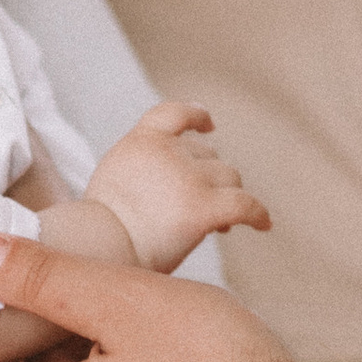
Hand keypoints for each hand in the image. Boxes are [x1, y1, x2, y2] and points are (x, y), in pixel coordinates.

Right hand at [88, 102, 271, 271]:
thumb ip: (141, 172)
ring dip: (226, 195)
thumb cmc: (99, 229)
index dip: (195, 116)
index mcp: (141, 141)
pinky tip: (263, 224)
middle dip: (208, 178)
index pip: (174, 114)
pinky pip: (245, 204)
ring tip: (220, 228)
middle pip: (207, 156)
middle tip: (200, 208)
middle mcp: (168, 151)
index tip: (208, 125)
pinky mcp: (204, 206)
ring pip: (228, 178)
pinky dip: (258, 214)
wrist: (98, 248)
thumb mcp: (114, 181)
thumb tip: (165, 189)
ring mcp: (189, 177)